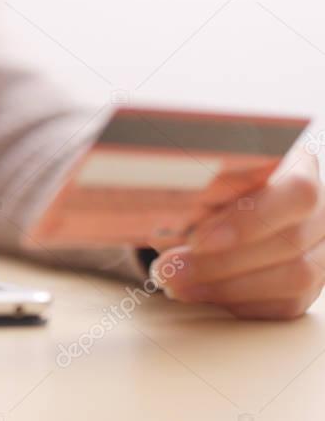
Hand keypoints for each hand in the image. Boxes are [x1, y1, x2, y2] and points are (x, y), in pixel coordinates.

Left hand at [153, 150, 324, 319]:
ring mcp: (322, 255)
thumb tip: (190, 207)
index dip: (249, 220)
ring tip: (175, 284)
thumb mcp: (208, 179)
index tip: (197, 239)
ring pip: (293, 280)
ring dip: (225, 286)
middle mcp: (324, 215)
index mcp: (303, 173)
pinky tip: (199, 293)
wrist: (226, 214)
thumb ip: (209, 189)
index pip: (296, 194)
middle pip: (289, 243)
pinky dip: (238, 302)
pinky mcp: (309, 290)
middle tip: (168, 268)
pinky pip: (284, 305)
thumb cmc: (216, 189)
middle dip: (221, 262)